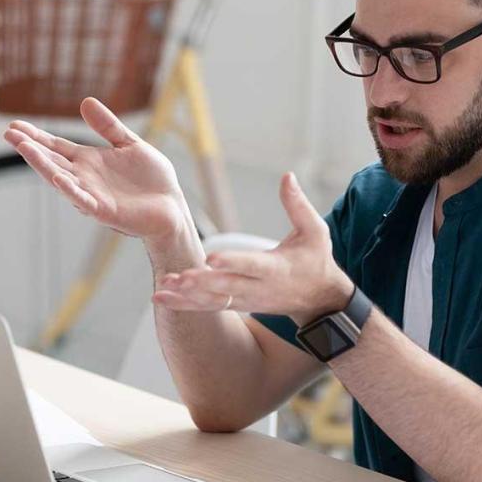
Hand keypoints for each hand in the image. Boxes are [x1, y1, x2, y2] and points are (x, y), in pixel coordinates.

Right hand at [3, 97, 189, 240]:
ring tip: (24, 149)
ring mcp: (92, 195)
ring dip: (43, 165)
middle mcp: (85, 178)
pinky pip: (83, 200)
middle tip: (9, 134)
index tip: (14, 126)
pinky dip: (70, 190)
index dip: (36, 137)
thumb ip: (108, 127)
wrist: (172, 207)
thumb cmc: (152, 179)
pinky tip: (56, 178)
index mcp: (90, 161)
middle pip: (52, 160)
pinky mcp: (104, 211)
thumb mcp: (130, 144)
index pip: (57, 147)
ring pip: (61, 179)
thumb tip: (86, 101)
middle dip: (31, 148)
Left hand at [152, 172, 353, 320]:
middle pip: (227, 286)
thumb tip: (286, 175)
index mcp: (277, 268)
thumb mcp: (315, 232)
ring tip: (162, 288)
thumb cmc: (316, 259)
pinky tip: (161, 297)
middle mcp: (259, 287)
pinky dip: (185, 304)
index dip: (232, 262)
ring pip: (214, 300)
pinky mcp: (238, 305)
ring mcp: (247, 299)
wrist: (320, 300)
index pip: (252, 265)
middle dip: (202, 283)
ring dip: (187, 296)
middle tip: (178, 276)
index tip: (211, 257)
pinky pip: (209, 306)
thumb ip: (298, 205)